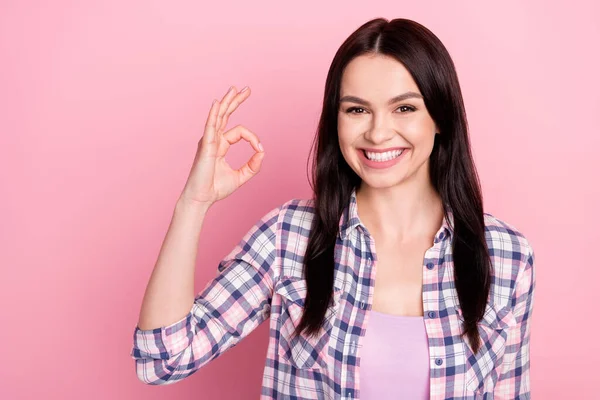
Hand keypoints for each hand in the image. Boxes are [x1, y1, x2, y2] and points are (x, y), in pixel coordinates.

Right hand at [179, 85, 264, 207]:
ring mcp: (208, 141)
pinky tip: (218, 103)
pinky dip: (214, 114)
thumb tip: (262, 152)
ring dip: (227, 102)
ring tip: (234, 89)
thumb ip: (253, 165)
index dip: (253, 138)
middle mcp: (214, 139)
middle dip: (236, 101)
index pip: (240, 132)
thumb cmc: (216, 189)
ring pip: (219, 116)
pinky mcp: (206, 146)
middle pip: (226, 115)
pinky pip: (210, 126)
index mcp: (221, 145)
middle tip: (246, 89)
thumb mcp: (241, 176)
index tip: (260, 149)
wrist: (202, 198)